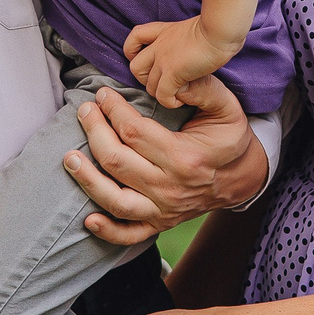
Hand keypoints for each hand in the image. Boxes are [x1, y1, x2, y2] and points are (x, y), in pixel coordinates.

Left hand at [63, 80, 267, 246]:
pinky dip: (107, 230)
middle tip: (85, 111)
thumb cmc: (230, 139)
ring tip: (70, 157)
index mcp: (184, 158)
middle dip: (94, 132)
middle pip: (117, 162)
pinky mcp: (160, 224)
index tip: (102, 94)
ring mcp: (164, 210)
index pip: (134, 132)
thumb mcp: (227, 108)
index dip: (113, 110)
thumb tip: (173, 79)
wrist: (244, 178)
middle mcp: (170, 188)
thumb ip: (202, 89)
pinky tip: (88, 218)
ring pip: (115, 200)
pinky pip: (129, 235)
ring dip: (87, 179)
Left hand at [123, 14, 240, 107]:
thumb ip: (188, 38)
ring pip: (148, 86)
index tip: (149, 60)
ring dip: (161, 94)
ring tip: (176, 94)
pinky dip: (170, 102)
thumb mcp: (196, 27)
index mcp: (164, 31)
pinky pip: (162, 95)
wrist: (221, 29)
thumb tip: (198, 45)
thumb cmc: (218, 27)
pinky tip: (182, 101)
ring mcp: (163, 60)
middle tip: (165, 83)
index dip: (134, 51)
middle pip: (135, 67)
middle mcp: (159, 45)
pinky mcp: (173, 73)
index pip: (135, 36)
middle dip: (146, 80)